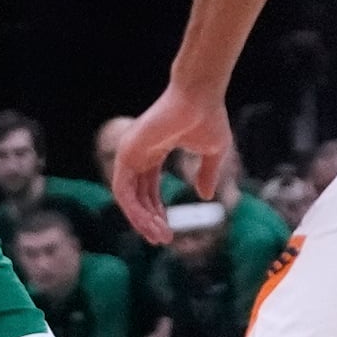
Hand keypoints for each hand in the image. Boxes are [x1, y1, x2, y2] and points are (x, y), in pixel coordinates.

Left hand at [112, 82, 234, 242]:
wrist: (200, 97)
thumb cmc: (209, 117)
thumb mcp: (213, 152)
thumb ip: (207, 173)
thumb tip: (205, 196)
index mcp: (154, 151)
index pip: (148, 189)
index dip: (157, 211)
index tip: (168, 231)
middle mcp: (138, 153)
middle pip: (137, 196)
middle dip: (149, 221)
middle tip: (163, 239)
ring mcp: (130, 152)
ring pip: (128, 197)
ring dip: (142, 220)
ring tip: (160, 236)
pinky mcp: (126, 153)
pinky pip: (124, 190)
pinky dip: (134, 210)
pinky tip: (150, 223)